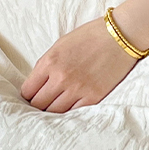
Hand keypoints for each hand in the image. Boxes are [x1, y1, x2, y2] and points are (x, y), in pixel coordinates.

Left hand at [20, 16, 139, 112]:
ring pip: (55, 112)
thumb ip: (46, 65)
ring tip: (55, 108)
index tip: (31, 96)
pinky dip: (69, 113)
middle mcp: (61, 77)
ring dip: (52, 111)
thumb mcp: (60, 45)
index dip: (28, 95)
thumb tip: (36, 85)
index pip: (28, 90)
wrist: (120, 35)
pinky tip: (70, 108)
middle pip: (39, 105)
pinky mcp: (94, 97)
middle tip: (42, 104)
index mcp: (49, 62)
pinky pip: (74, 113)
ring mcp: (78, 89)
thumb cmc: (89, 36)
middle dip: (38, 105)